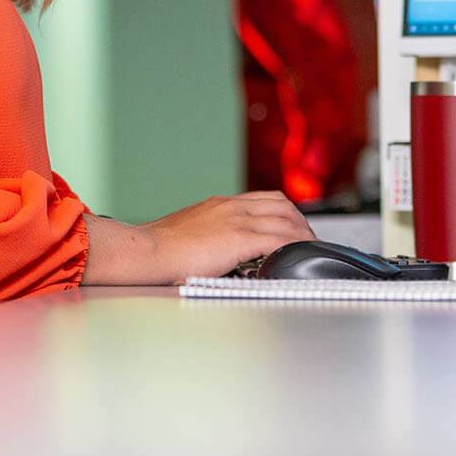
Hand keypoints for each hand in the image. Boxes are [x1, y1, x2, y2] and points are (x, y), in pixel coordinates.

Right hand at [81, 192, 314, 285]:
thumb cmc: (158, 248)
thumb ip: (208, 235)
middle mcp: (232, 206)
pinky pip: (278, 239)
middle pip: (282, 204)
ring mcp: (237, 219)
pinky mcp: (239, 238)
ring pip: (285, 220)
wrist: (146, 250)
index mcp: (221, 204)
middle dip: (300, 221)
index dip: (285, 212)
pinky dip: (293, 246)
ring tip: (309, 249)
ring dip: (302, 234)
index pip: (265, 199)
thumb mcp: (188, 231)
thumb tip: (216, 250)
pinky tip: (299, 257)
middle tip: (308, 239)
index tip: (293, 226)